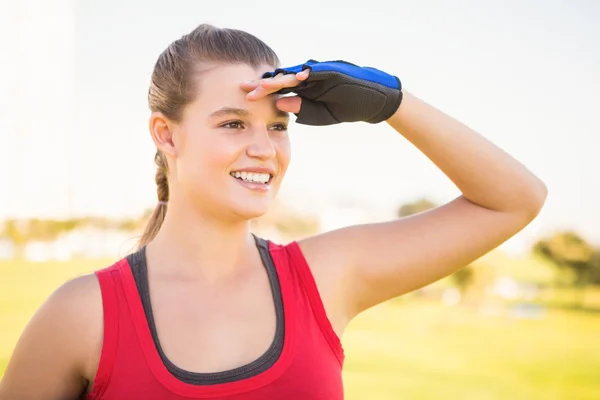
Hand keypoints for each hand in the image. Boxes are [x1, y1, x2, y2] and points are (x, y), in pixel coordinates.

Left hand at [241, 60, 402, 125]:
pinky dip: (303, 74)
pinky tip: (292, 77)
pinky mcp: (331, 71)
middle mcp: (308, 78)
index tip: (246, 98)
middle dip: (264, 85)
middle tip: (245, 88)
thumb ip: (301, 109)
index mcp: (304, 89)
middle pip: (281, 79)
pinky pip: (315, 72)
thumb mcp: (319, 114)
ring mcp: (319, 73)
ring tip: (262, 84)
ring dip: (278, 79)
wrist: (371, 101)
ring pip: (294, 74)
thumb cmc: (346, 106)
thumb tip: (279, 105)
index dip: (263, 93)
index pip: (279, 89)